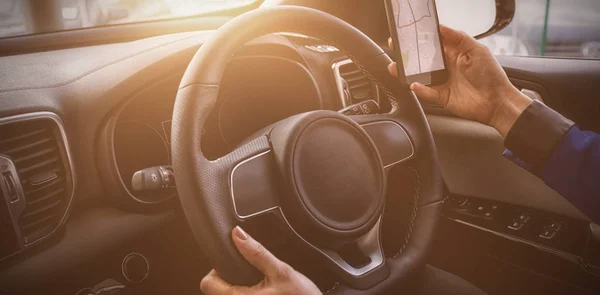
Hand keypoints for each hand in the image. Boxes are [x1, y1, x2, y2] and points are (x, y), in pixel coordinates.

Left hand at [200, 226, 320, 294]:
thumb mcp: (281, 271)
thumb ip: (257, 253)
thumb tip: (238, 235)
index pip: (207, 283)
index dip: (217, 269)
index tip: (233, 263)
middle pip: (216, 289)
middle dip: (231, 277)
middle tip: (252, 274)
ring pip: (229, 294)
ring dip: (240, 286)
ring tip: (260, 284)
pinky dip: (248, 292)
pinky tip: (263, 291)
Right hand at [388, 25, 532, 136]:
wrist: (497, 101)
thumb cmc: (491, 75)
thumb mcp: (477, 50)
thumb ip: (458, 38)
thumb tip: (441, 27)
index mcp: (454, 54)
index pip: (433, 44)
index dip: (420, 39)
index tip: (408, 34)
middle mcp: (446, 67)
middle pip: (422, 60)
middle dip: (408, 55)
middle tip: (396, 48)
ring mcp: (442, 82)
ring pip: (420, 76)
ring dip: (407, 72)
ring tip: (395, 67)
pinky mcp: (441, 97)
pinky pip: (426, 92)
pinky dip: (419, 89)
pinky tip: (413, 84)